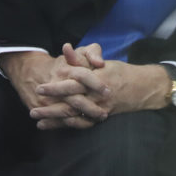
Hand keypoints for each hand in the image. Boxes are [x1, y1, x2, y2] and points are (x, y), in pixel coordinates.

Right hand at [0, 45, 111, 129]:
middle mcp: (56, 84)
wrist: (32, 72)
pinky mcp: (42, 108)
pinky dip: (72, 124)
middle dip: (91, 107)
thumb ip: (92, 53)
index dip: (96, 83)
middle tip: (105, 112)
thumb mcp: (79, 52)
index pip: (83, 76)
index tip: (108, 91)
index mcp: (66, 69)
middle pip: (75, 99)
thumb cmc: (64, 63)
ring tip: (100, 118)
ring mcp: (47, 99)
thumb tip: (100, 63)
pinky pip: (57, 120)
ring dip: (84, 118)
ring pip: (67, 112)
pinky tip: (87, 123)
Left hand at [32, 59, 170, 129]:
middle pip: (71, 104)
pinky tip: (50, 126)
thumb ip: (82, 58)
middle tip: (33, 109)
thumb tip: (66, 48)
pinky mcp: (100, 117)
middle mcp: (98, 97)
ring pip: (74, 116)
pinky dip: (65, 126)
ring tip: (37, 120)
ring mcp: (100, 109)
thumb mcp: (102, 63)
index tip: (40, 87)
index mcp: (97, 80)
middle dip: (51, 108)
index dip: (56, 87)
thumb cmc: (120, 72)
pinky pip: (81, 124)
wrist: (142, 88)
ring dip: (54, 119)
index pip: (74, 84)